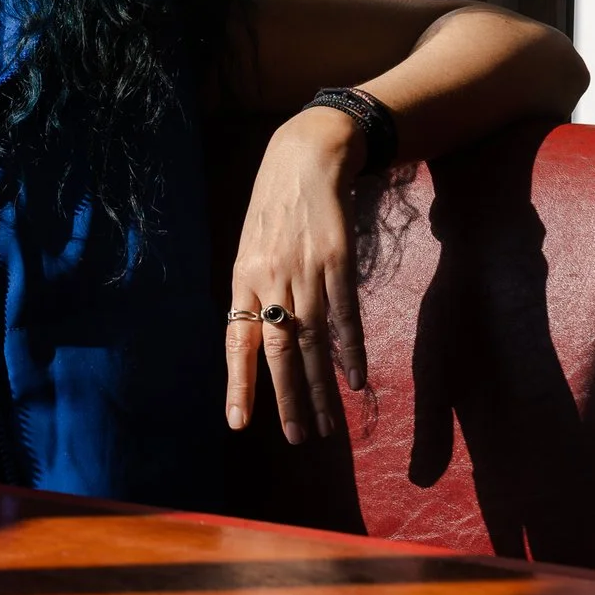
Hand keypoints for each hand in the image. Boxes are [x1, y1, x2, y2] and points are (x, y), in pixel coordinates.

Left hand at [225, 105, 366, 443]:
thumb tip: (259, 337)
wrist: (307, 156)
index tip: (239, 424)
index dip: (239, 384)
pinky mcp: (339, 262)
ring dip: (321, 387)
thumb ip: (254, 290)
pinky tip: (356, 379)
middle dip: (289, 399)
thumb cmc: (275, 205)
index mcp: (243, 277)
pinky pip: (345, 316)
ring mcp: (307, 271)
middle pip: (281, 351)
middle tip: (300, 438)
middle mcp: (272, 279)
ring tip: (329, 424)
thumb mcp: (251, 245)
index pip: (238, 342)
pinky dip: (351, 350)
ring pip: (314, 342)